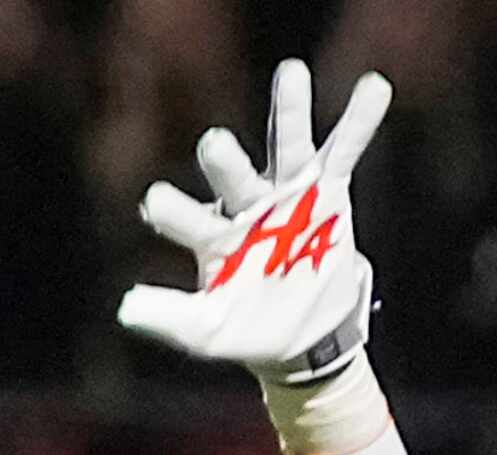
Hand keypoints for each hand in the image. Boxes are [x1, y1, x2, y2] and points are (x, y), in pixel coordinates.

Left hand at [118, 60, 391, 380]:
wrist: (303, 339)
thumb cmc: (247, 330)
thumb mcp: (206, 332)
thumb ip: (169, 318)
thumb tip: (124, 309)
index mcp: (211, 238)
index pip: (186, 218)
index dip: (171, 211)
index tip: (155, 205)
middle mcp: (245, 207)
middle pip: (232, 175)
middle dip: (224, 161)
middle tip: (213, 145)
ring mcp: (287, 196)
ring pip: (285, 146)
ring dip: (288, 111)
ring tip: (291, 73)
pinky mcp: (327, 194)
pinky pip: (343, 152)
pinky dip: (357, 121)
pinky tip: (372, 89)